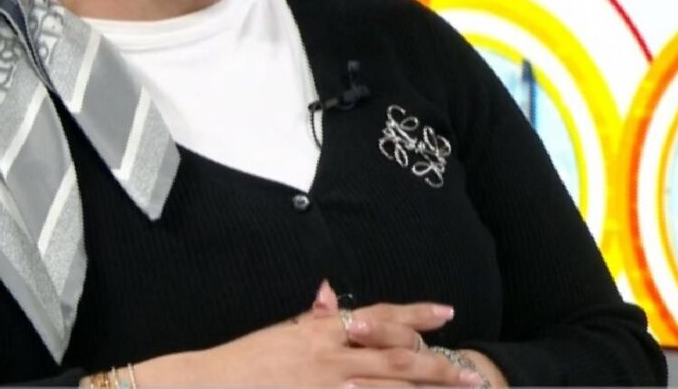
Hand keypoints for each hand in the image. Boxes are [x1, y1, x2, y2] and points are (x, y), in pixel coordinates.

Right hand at [128, 282, 483, 386]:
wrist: (206, 385)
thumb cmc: (241, 362)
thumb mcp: (279, 333)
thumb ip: (311, 320)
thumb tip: (330, 299)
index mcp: (321, 331)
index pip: (379, 318)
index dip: (415, 315)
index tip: (447, 313)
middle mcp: (330, 357)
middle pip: (397, 360)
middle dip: (437, 368)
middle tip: (471, 376)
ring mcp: (326, 386)